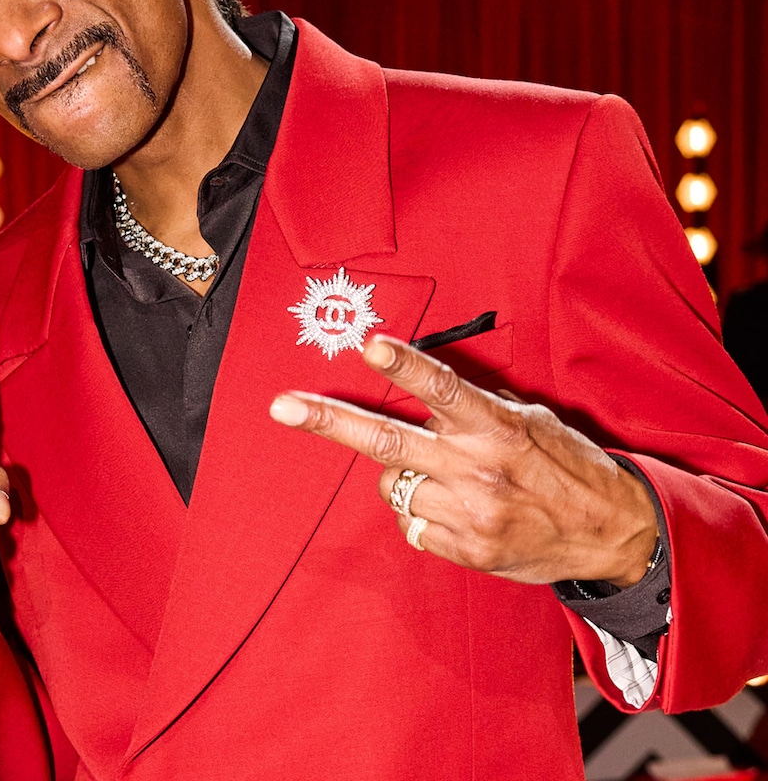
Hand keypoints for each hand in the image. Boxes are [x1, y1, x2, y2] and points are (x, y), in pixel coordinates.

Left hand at [269, 335, 657, 586]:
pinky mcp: (467, 551)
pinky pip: (413, 525)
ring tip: (450, 477)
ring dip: (406, 476)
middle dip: (329, 421)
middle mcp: (477, 469)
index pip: (444, 389)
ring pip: (393, 487)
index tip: (369, 345)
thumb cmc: (568, 466)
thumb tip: (424, 392)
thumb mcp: (532, 420)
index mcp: (497, 428)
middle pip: (388, 442)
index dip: (405, 365)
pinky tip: (461, 510)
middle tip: (283, 407)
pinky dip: (425, 513)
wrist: (612, 534)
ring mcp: (469, 515)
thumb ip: (477, 408)